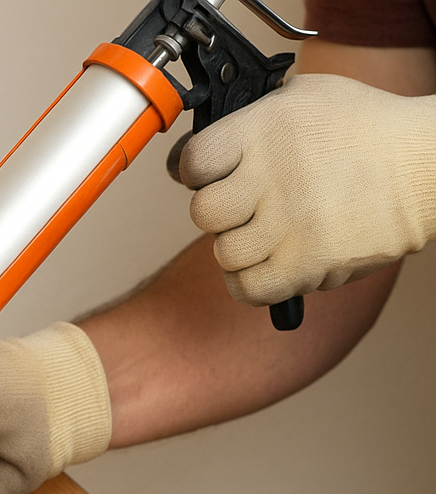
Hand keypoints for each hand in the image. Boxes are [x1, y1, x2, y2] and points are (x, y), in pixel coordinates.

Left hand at [180, 74, 435, 304]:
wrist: (426, 167)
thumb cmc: (363, 132)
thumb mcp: (304, 98)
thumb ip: (248, 122)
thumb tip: (188, 161)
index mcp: (264, 129)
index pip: (193, 163)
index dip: (196, 173)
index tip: (212, 177)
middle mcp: (271, 176)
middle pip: (203, 215)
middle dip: (221, 214)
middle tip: (246, 208)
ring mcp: (287, 223)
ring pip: (225, 254)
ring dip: (241, 248)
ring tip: (269, 234)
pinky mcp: (305, 264)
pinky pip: (248, 289)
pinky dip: (252, 283)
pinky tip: (269, 264)